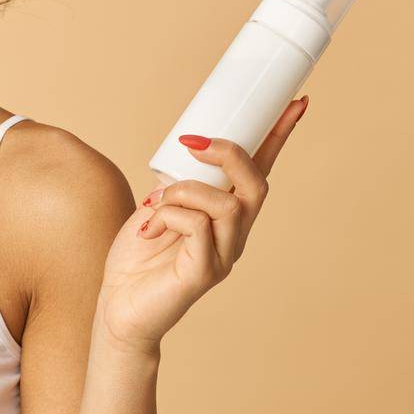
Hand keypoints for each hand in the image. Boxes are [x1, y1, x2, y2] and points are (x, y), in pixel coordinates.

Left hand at [97, 97, 308, 353]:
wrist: (117, 309)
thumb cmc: (137, 260)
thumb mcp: (155, 207)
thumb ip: (176, 184)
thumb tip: (188, 150)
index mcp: (225, 216)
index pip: (260, 171)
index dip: (278, 138)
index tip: (296, 103)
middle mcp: (233, 235)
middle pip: (256, 185)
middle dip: (230, 154)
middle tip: (194, 143)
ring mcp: (223, 256)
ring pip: (226, 204)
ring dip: (184, 193)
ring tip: (154, 206)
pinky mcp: (204, 274)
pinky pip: (198, 228)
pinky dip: (170, 216)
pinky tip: (149, 229)